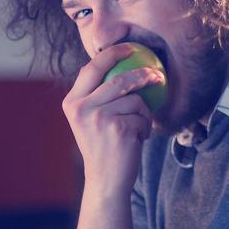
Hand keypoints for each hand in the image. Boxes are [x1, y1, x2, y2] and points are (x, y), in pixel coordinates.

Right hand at [62, 42, 162, 195]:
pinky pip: (142, 117)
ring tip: (139, 126)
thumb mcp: (89, 120)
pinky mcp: (118, 128)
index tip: (130, 48)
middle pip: (119, 79)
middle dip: (142, 75)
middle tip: (157, 75)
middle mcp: (81, 108)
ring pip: (135, 100)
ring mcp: (99, 118)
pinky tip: (137, 138)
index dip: (112, 53)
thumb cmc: (103, 147)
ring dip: (144, 113)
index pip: (92, 68)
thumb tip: (118, 63)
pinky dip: (145, 126)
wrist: (106, 180)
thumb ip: (96, 96)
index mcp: (72, 102)